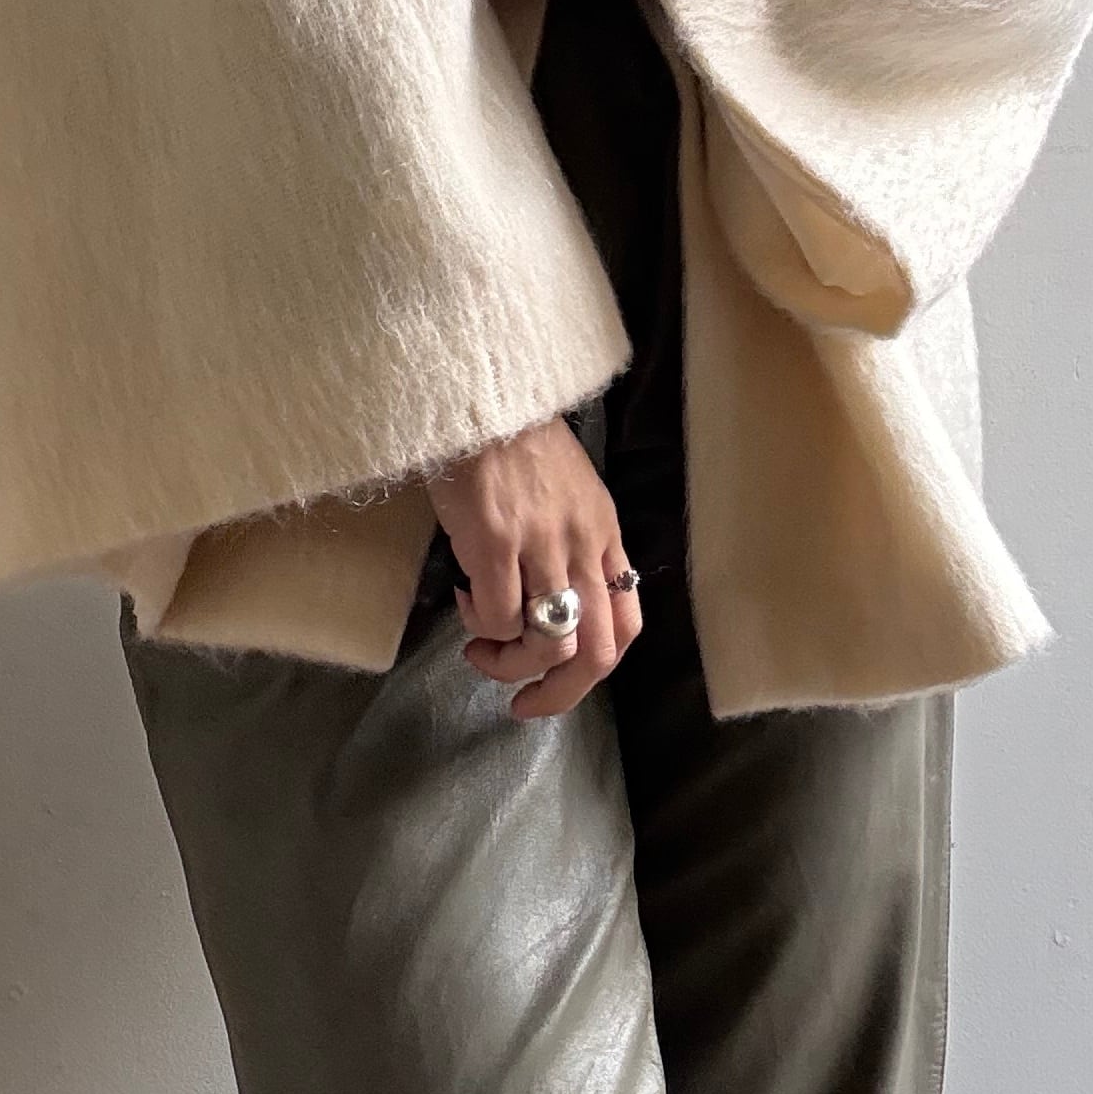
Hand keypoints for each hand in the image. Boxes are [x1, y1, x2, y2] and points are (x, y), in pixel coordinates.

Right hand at [425, 415, 643, 720]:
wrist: (478, 393)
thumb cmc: (513, 440)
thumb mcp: (567, 492)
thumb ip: (570, 544)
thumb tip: (545, 604)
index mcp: (605, 534)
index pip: (626, 625)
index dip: (594, 672)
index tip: (554, 684)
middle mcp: (584, 544)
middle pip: (596, 654)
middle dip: (557, 694)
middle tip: (518, 700)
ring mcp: (543, 544)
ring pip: (548, 644)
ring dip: (508, 662)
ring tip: (480, 643)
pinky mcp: (497, 541)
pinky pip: (499, 617)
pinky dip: (481, 624)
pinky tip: (466, 596)